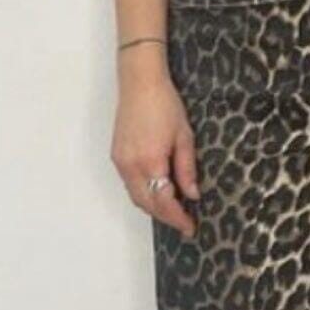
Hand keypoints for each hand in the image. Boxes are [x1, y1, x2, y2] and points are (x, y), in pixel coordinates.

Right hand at [111, 50, 198, 238]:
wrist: (140, 82)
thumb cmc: (164, 104)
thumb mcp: (185, 138)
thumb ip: (187, 169)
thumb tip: (192, 195)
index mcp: (150, 162)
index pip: (164, 201)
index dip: (177, 218)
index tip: (190, 227)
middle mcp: (131, 166)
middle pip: (147, 204)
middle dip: (166, 217)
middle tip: (184, 223)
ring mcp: (121, 161)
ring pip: (136, 197)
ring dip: (154, 208)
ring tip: (174, 211)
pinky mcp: (117, 156)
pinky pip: (130, 185)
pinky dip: (144, 194)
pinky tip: (158, 192)